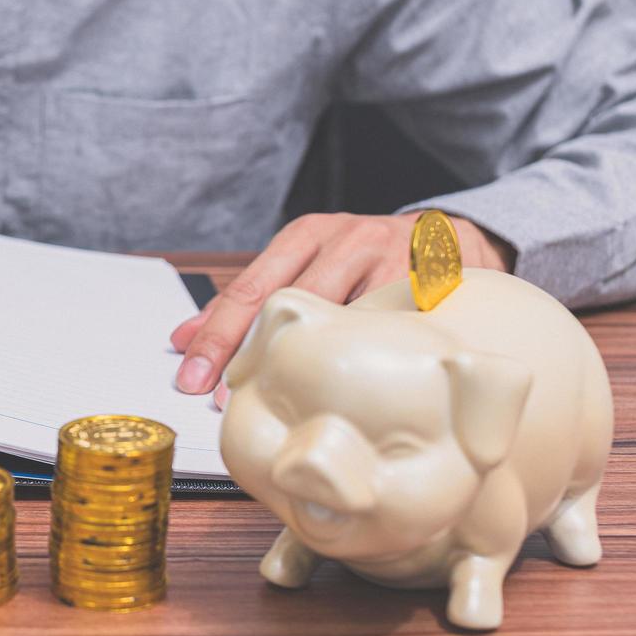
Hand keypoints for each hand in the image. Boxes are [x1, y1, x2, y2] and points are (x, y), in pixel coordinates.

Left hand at [170, 212, 514, 406]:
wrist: (450, 240)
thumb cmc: (364, 259)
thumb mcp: (307, 264)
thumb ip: (252, 299)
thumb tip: (186, 336)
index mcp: (308, 234)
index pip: (251, 287)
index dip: (217, 333)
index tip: (191, 371)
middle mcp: (347, 240)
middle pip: (286, 301)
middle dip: (246, 351)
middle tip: (218, 396)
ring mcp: (391, 263)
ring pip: (339, 318)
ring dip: (305, 364)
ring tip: (277, 401)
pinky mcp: (430, 289)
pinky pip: (388, 332)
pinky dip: (363, 362)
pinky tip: (345, 392)